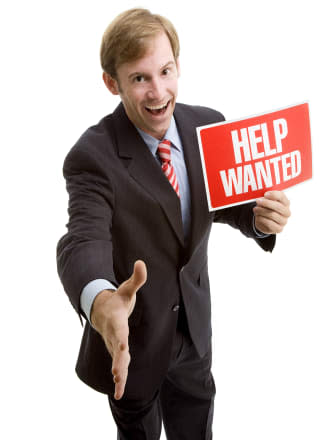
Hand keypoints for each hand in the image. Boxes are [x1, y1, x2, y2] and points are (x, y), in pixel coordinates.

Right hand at [90, 260, 146, 399]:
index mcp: (117, 320)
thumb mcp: (126, 289)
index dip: (120, 337)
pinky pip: (119, 367)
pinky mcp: (116, 352)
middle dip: (118, 360)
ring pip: (117, 361)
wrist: (101, 311)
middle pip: (116, 348)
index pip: (120, 329)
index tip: (122, 346)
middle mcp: (113, 334)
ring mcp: (113, 344)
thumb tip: (142, 262)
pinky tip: (120, 393)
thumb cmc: (117, 300)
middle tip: (118, 372)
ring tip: (119, 388)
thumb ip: (136, 278)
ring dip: (119, 374)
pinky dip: (119, 379)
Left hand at [253, 191, 290, 233]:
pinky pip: (269, 223)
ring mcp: (284, 221)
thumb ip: (267, 198)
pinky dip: (261, 219)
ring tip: (255, 209)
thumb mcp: (267, 201)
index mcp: (286, 203)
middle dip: (266, 203)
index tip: (265, 194)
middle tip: (257, 201)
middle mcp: (287, 212)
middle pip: (278, 206)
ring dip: (261, 211)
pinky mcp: (279, 229)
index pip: (282, 196)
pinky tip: (257, 216)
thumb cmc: (267, 208)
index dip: (273, 195)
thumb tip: (263, 199)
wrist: (266, 221)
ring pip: (272, 214)